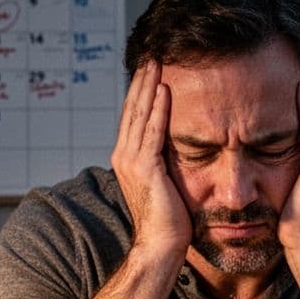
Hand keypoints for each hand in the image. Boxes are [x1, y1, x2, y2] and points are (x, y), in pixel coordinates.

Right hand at [111, 61, 190, 260]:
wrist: (161, 246)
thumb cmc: (169, 221)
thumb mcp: (164, 183)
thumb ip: (163, 162)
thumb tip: (175, 146)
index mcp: (127, 158)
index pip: (134, 115)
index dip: (141, 89)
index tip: (151, 66)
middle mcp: (124, 156)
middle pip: (133, 108)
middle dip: (143, 79)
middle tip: (152, 52)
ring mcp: (132, 161)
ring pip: (140, 114)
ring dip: (149, 85)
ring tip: (157, 61)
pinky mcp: (146, 169)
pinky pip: (153, 132)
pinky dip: (158, 109)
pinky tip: (165, 88)